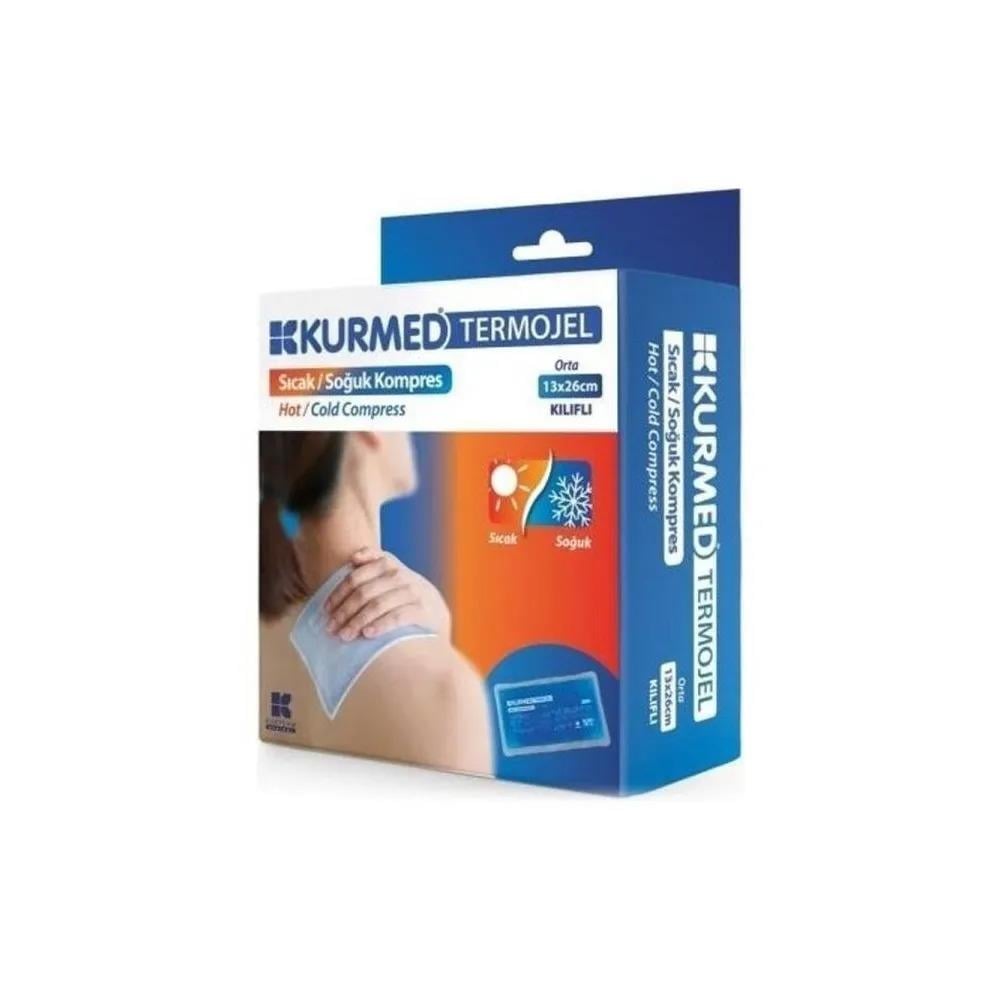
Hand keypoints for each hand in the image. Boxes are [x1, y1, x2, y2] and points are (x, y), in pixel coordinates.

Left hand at [324, 547, 450, 640]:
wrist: (438, 614)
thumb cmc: (404, 595)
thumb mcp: (393, 574)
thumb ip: (375, 562)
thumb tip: (353, 558)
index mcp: (388, 564)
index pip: (355, 577)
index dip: (338, 594)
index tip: (326, 610)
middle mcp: (400, 576)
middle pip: (363, 593)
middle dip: (344, 612)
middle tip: (331, 628)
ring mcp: (412, 592)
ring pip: (377, 606)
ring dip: (357, 622)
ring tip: (345, 635)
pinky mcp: (422, 610)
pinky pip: (396, 617)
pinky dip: (380, 625)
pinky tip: (367, 634)